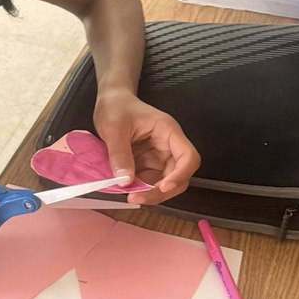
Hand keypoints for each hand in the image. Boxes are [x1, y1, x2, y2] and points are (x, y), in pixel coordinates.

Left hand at [93, 89, 200, 204]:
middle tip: (137, 198)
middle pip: (178, 176)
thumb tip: (125, 181)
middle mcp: (168, 146)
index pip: (188, 157)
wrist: (110, 101)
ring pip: (164, 183)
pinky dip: (141, 190)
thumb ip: (119, 154)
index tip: (164, 187)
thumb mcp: (114, 128)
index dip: (180, 175)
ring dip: (150, 194)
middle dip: (161, 191)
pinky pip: (149, 182)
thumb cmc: (116, 106)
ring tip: (130, 196)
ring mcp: (158, 157)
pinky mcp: (147, 164)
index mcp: (168, 132)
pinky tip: (127, 191)